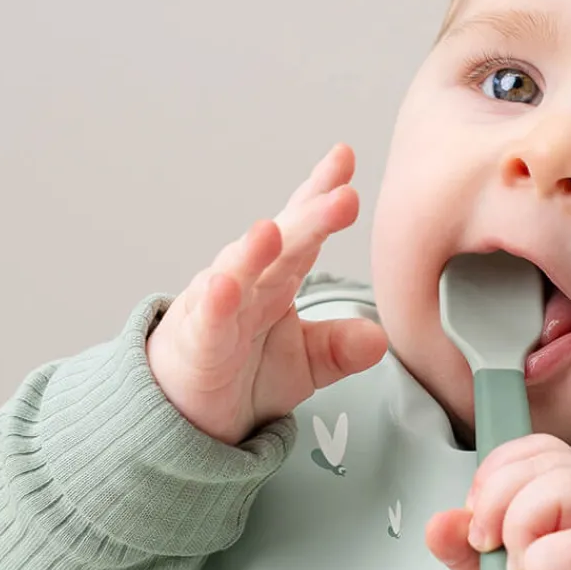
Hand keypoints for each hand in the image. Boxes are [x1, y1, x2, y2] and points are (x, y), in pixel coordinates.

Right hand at [146, 143, 387, 444]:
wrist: (190, 412)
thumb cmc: (246, 372)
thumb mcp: (307, 364)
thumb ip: (340, 349)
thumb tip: (379, 339)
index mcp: (279, 277)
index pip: (303, 230)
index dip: (321, 194)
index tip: (345, 157)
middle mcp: (248, 281)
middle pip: (283, 244)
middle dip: (310, 217)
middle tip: (343, 196)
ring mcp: (219, 307)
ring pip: (238, 272)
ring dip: (254, 251)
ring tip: (272, 229)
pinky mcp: (196, 341)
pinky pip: (207, 320)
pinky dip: (215, 303)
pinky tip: (225, 284)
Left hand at [425, 435, 570, 569]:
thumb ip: (463, 545)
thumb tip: (439, 525)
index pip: (538, 449)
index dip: (496, 475)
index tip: (477, 518)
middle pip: (549, 462)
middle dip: (498, 501)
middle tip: (488, 545)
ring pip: (565, 486)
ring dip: (521, 528)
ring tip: (518, 568)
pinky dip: (542, 566)